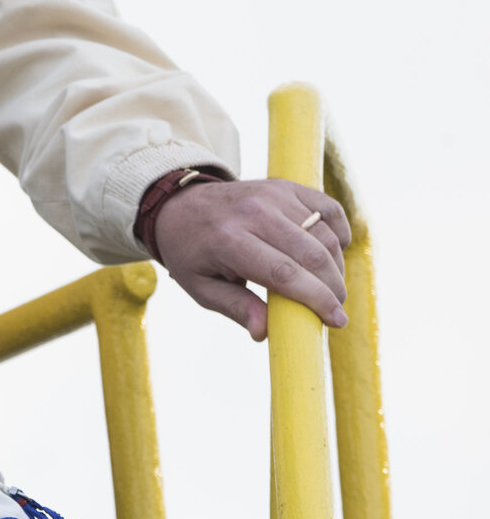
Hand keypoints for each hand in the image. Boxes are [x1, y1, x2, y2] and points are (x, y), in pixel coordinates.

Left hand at [153, 178, 349, 340]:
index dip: (317, 300)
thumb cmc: (192, 253)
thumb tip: (263, 333)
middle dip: (333, 288)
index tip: (336, 321)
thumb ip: (235, 307)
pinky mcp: (285, 186)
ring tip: (326, 286)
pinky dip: (339, 232)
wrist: (180, 205)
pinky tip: (330, 252)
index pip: (285, 274)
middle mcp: (253, 212)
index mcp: (228, 240)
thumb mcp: (201, 287)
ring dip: (336, 266)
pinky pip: (329, 209)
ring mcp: (272, 194)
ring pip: (325, 234)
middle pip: (313, 255)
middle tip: (334, 308)